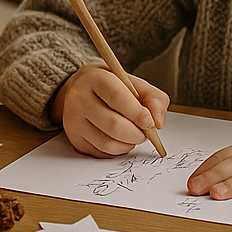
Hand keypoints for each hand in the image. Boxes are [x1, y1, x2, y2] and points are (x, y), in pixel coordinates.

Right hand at [49, 60, 168, 157]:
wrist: (80, 89)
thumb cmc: (111, 86)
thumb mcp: (133, 82)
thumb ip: (153, 98)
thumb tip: (158, 122)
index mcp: (95, 78)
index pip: (117, 97)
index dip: (137, 113)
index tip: (149, 122)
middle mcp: (79, 98)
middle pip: (112, 124)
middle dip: (136, 134)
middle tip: (145, 133)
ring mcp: (73, 120)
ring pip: (107, 142)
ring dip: (128, 145)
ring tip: (134, 136)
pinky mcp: (74, 138)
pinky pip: (100, 152)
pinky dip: (117, 150)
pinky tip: (120, 140)